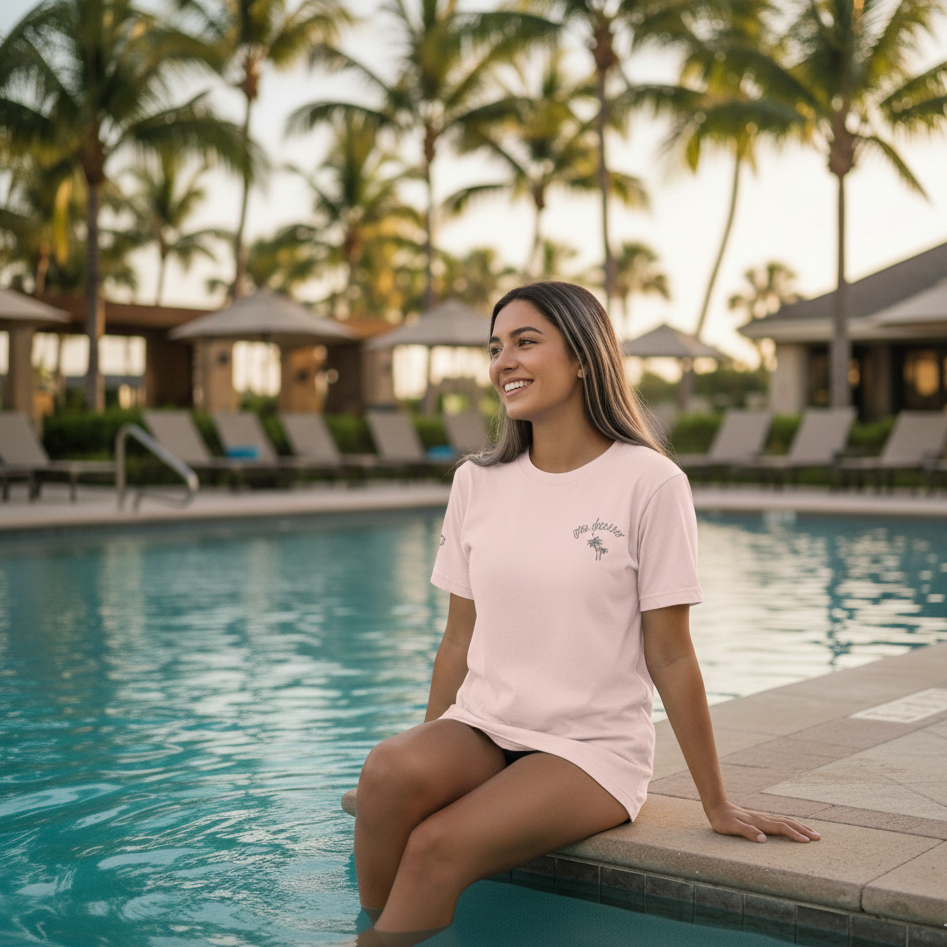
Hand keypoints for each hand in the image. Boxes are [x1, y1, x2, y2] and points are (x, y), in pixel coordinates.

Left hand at [706, 800, 821, 842]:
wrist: (717, 806)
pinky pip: (781, 821)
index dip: (794, 834)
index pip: (781, 828)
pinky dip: (791, 824)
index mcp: (760, 822)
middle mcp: (764, 818)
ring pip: (786, 821)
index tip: (807, 841)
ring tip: (812, 832)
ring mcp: (763, 817)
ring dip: (800, 826)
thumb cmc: (723, 820)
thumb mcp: (732, 828)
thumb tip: (763, 839)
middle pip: (788, 823)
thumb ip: (747, 832)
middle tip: (818, 837)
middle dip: (804, 830)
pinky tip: (794, 827)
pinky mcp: (761, 818)